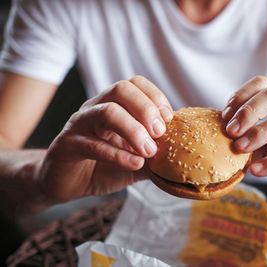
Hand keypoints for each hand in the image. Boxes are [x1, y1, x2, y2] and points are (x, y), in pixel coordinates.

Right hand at [38, 76, 172, 201]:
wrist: (67, 183)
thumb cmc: (103, 166)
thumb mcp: (136, 160)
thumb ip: (155, 155)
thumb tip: (182, 154)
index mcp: (112, 105)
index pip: (135, 84)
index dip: (155, 97)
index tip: (170, 119)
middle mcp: (95, 108)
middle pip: (121, 89)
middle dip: (146, 108)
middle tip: (160, 132)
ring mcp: (79, 124)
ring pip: (108, 112)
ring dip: (134, 130)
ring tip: (149, 151)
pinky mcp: (67, 145)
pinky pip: (93, 144)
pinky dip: (118, 154)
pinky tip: (135, 164)